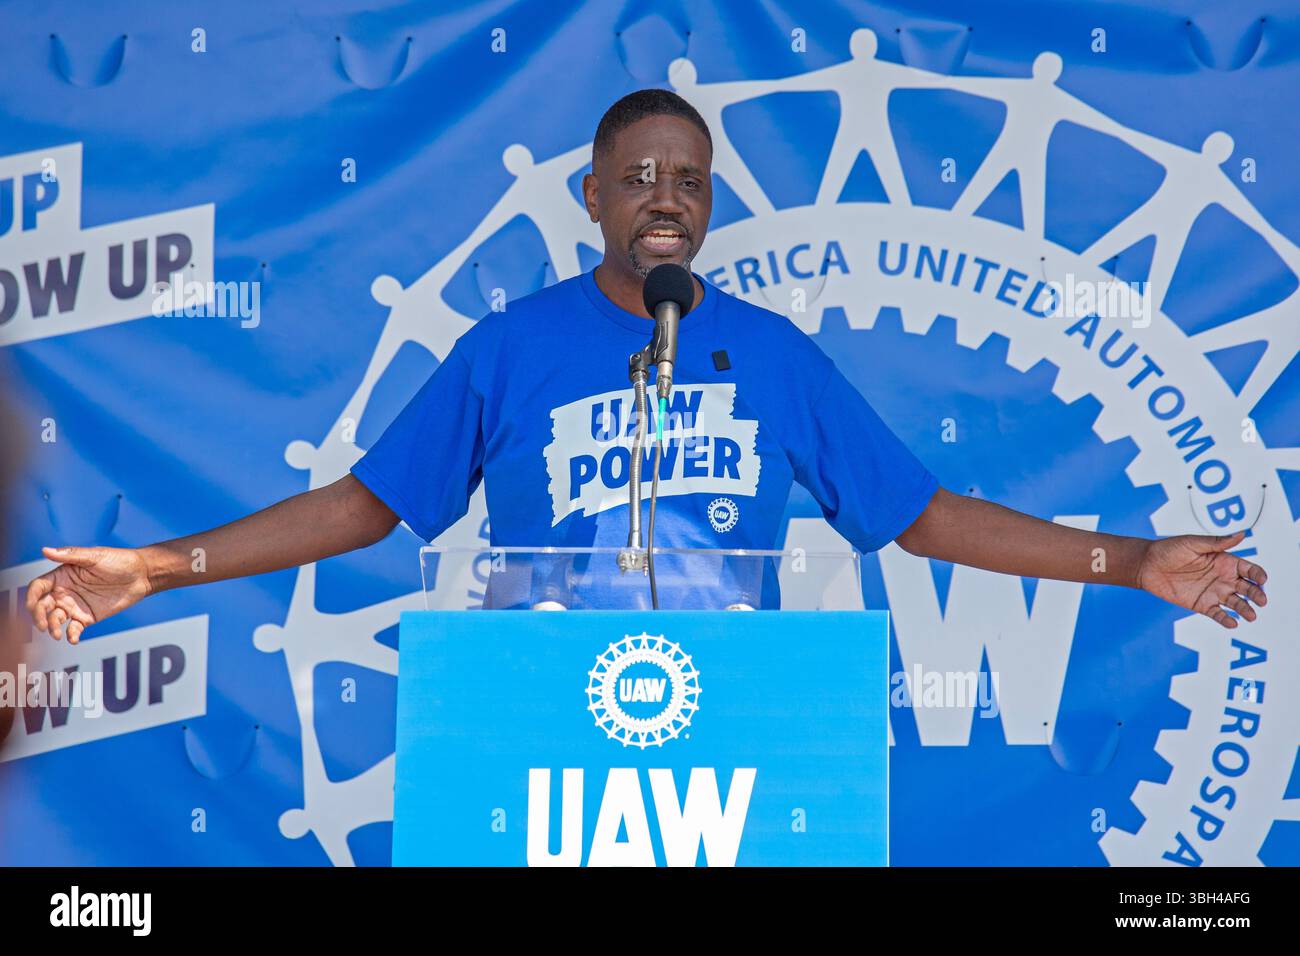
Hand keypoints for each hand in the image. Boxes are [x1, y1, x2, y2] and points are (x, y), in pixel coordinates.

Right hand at [24, 546, 153, 643]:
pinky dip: (71, 635)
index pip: (38, 587)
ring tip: (58, 634)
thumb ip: (70, 555)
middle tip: (43, 625)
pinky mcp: (87, 617)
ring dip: (52, 628)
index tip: (32, 606)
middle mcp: (64, 592)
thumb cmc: (119, 560)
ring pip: (55, 619)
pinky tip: (72, 638)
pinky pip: (74, 629)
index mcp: (62, 576)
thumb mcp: (94, 556)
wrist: (142, 575)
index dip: (31, 596)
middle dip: (39, 617)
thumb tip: (45, 550)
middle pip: (42, 606)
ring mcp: (75, 606)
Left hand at [1136, 531, 1267, 628]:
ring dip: (1245, 609)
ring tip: (1251, 615)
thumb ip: (1217, 542)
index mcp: (1224, 561)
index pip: (1248, 569)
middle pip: (1247, 588)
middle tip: (1261, 600)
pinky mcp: (1202, 604)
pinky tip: (1232, 623)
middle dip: (1257, 594)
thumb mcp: (1193, 543)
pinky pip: (1217, 613)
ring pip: (1236, 603)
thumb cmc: (1169, 550)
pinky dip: (1226, 619)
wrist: (1146, 566)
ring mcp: (1213, 592)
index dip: (1258, 574)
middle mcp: (1223, 578)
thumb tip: (1241, 534)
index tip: (1262, 579)